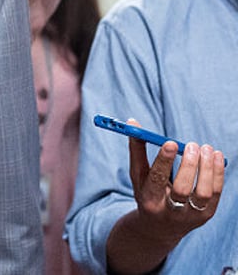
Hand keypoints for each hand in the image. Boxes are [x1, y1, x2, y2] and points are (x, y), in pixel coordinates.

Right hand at [128, 118, 223, 233]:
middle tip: (193, 144)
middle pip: (182, 189)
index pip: (156, 180)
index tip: (171, 142)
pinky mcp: (206, 215)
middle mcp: (170, 211)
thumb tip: (133, 122)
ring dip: (207, 168)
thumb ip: (137, 149)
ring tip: (206, 148)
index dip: (164, 161)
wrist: (159, 229)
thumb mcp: (137, 176)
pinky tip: (216, 156)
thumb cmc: (147, 193)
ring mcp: (190, 216)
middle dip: (190, 165)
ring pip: (203, 193)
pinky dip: (218, 173)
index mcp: (149, 199)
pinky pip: (216, 194)